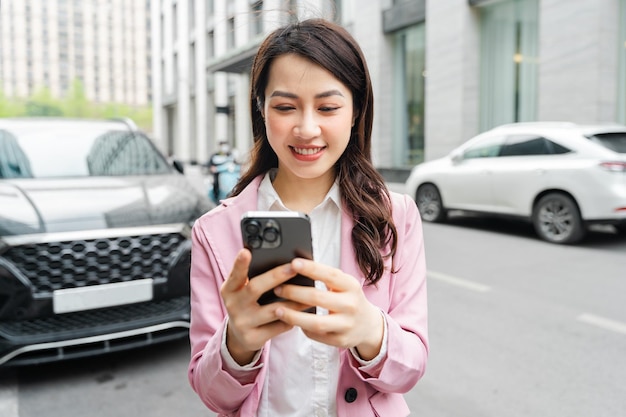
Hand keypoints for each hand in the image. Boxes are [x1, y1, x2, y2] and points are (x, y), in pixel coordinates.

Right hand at [220, 249, 311, 364]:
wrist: (239, 335)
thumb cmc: (248, 303)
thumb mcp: (243, 290)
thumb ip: (255, 277)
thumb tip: (282, 262)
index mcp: (229, 289)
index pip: (234, 274)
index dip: (239, 264)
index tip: (246, 251)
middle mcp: (233, 305)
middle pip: (255, 288)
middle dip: (276, 276)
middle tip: (294, 267)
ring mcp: (242, 323)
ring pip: (272, 310)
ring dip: (294, 301)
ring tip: (310, 292)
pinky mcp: (253, 338)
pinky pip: (279, 327)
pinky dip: (293, 318)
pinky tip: (304, 312)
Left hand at [273, 258, 383, 360]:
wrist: (368, 325)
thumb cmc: (349, 299)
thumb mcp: (345, 284)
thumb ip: (326, 276)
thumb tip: (297, 265)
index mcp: (351, 286)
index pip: (330, 275)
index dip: (311, 268)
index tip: (293, 263)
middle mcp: (351, 305)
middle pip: (317, 298)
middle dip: (294, 292)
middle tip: (278, 288)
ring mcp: (346, 325)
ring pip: (315, 322)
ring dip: (293, 316)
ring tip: (278, 309)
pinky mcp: (340, 340)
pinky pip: (316, 335)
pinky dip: (302, 328)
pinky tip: (293, 321)